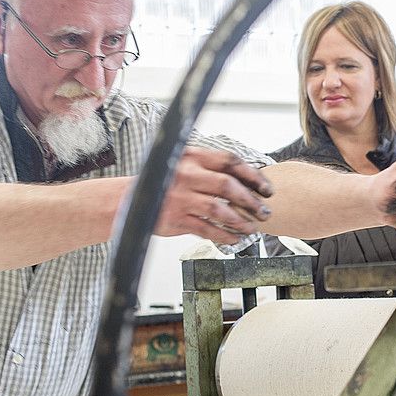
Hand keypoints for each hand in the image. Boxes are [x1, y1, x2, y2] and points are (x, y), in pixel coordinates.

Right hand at [155, 147, 274, 242]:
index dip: (252, 175)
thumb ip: (210, 169)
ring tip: (252, 228)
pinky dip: (224, 236)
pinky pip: (206, 229)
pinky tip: (235, 238)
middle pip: (227, 186)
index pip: (230, 161)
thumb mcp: (184, 166)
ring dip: (241, 221)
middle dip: (251, 201)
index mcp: (192, 157)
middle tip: (264, 211)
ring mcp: (180, 198)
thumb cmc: (162, 182)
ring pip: (219, 210)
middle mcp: (186, 175)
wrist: (129, 199)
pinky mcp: (176, 219)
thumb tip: (245, 182)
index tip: (266, 188)